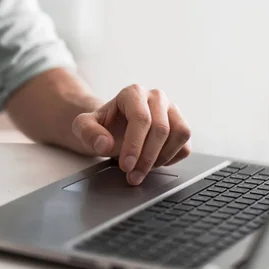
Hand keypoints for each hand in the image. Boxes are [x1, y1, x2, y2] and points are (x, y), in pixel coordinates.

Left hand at [72, 84, 191, 185]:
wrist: (113, 128)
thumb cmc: (101, 126)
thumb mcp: (83, 127)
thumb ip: (88, 132)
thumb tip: (105, 144)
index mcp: (133, 93)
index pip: (141, 118)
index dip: (134, 145)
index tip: (126, 166)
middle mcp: (156, 97)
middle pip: (161, 129)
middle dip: (146, 158)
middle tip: (133, 176)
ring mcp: (172, 111)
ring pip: (179, 135)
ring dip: (161, 158)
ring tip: (141, 170)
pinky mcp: (181, 126)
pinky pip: (185, 146)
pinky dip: (171, 159)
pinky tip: (152, 164)